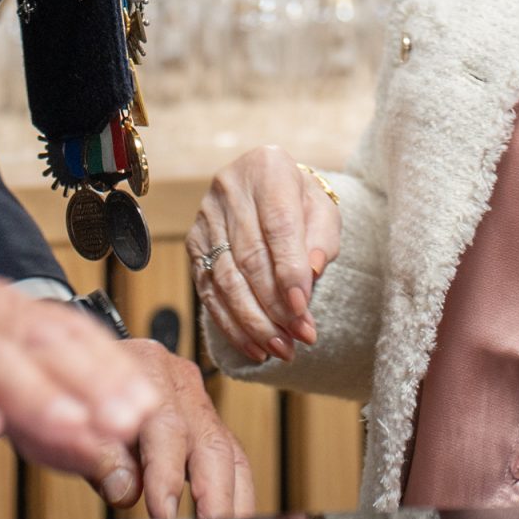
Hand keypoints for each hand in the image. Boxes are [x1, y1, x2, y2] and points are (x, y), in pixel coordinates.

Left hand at [68, 338, 252, 518]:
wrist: (83, 371)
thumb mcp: (78, 418)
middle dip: (213, 494)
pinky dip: (235, 493)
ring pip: (229, 452)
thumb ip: (101, 455)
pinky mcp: (207, 424)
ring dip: (232, 499)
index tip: (163, 511)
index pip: (166, 426)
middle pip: (210, 441)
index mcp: (149, 368)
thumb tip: (125, 491)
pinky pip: (231, 458)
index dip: (167, 472)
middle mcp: (181, 382)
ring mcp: (198, 403)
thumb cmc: (79, 395)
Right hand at [187, 145, 341, 363]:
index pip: (278, 226)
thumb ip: (322, 240)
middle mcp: (230, 188)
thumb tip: (310, 275)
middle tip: (300, 337)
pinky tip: (255, 347)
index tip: (303, 309)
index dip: (289, 271)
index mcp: (267, 169)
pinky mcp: (194, 242)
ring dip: (255, 322)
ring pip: (226, 279)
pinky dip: (232, 324)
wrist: (269, 189)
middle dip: (275, 306)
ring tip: (282, 349)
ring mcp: (206, 216)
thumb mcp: (323, 211)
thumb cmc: (302, 203)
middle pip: (249, 257)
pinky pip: (209, 291)